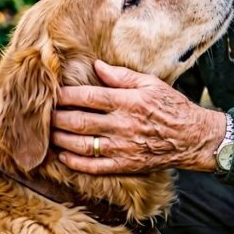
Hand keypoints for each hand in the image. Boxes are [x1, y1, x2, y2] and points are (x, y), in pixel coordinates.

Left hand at [51, 60, 226, 174]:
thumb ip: (121, 76)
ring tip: (47, 134)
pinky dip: (76, 162)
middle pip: (80, 121)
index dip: (66, 95)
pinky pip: (95, 166)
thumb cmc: (172, 107)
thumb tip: (96, 66)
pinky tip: (64, 155)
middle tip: (41, 115)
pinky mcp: (125, 165)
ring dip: (61, 139)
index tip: (51, 93)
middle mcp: (123, 125)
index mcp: (128, 101)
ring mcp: (123, 148)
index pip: (88, 97)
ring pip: (82, 144)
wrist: (193, 138)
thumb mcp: (150, 83)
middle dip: (56, 118)